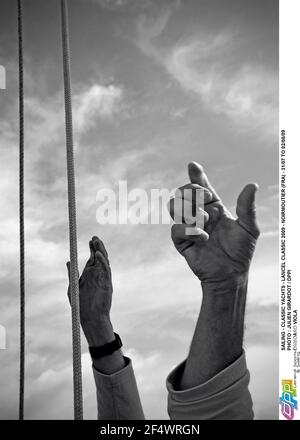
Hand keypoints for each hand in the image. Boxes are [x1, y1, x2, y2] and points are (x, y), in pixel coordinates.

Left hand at [67, 236, 113, 345]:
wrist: (91, 318)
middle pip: (99, 256)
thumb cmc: (81, 305)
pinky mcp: (107, 283)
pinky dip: (102, 261)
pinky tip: (97, 254)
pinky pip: (105, 270)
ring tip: (96, 242)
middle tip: (94, 237)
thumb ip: (72, 274)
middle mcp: (98, 274)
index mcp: (90, 274)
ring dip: (100, 250)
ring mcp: (103, 278)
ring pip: (104, 261)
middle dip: (97, 246)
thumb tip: (69, 262)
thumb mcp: (74, 286)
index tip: (90, 240)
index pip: (93, 258)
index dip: (92, 248)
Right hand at [168, 162, 259, 283]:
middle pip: (183, 192)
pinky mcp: (181, 241)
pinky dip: (190, 231)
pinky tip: (204, 238)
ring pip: (174, 206)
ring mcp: (188, 226)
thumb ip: (247, 207)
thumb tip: (252, 185)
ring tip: (205, 221)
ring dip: (188, 209)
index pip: (202, 187)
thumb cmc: (241, 251)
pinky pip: (176, 228)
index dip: (196, 175)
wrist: (230, 274)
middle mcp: (199, 214)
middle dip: (192, 191)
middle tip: (208, 200)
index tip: (193, 165)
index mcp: (214, 208)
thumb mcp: (249, 228)